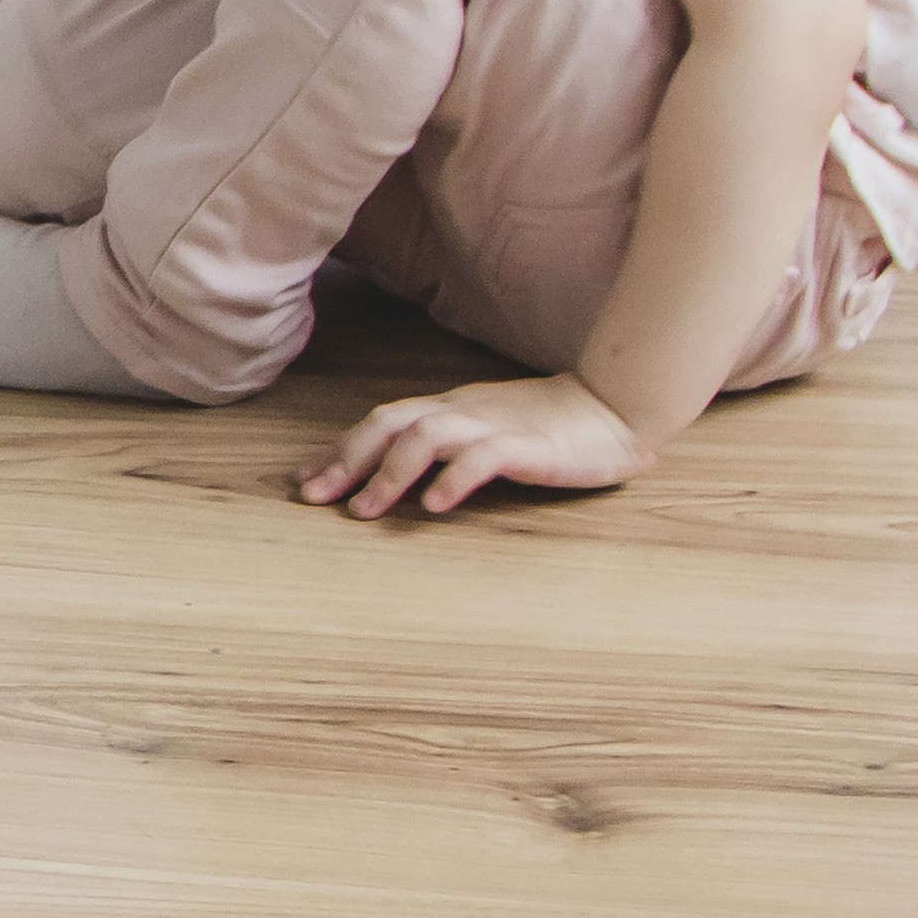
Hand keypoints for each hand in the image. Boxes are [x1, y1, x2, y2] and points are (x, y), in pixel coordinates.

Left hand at [299, 373, 652, 517]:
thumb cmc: (545, 426)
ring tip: (365, 510)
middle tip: (314, 497)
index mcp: (447, 409)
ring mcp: (493, 426)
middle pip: (389, 423)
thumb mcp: (481, 432)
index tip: (302, 480)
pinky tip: (436, 505)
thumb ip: (440, 446)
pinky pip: (484, 457)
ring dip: (389, 473)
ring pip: (427, 437)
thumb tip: (388, 472)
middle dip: (346, 459)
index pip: (380, 422)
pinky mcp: (529, 446)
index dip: (338, 449)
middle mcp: (461, 412)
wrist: (615, 407)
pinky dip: (455, 479)